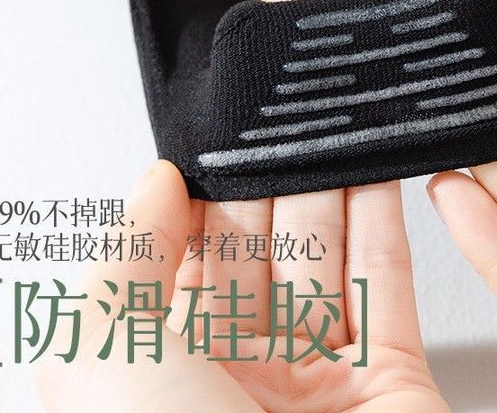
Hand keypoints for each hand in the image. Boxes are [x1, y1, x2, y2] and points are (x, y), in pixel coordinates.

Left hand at [35, 162, 449, 412]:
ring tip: (337, 125)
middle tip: (288, 115)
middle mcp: (239, 370)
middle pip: (261, 244)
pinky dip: (388, 224)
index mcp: (164, 368)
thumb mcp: (106, 364)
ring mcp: (318, 377)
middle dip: (275, 178)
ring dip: (333, 188)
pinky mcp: (391, 382)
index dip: (203, 189)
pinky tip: (384, 173)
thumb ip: (121, 261)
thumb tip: (151, 182)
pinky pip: (389, 284)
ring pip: (327, 255)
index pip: (183, 252)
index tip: (224, 134)